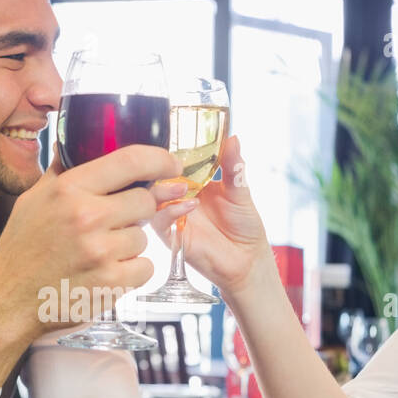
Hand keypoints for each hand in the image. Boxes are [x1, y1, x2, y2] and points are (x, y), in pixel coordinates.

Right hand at [0, 144, 183, 337]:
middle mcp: (86, 217)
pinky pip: (145, 267)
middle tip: (116, 223)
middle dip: (137, 211)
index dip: (160, 160)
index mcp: (69, 190)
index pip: (130, 160)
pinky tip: (107, 272)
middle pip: (145, 201)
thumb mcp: (33, 200)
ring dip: (130, 244)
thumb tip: (75, 140)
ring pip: (144, 237)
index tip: (171, 165)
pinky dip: (132, 272)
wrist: (10, 301)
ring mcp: (100, 251)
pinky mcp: (111, 283)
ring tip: (101, 252)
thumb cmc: (21, 251)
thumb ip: (61, 171)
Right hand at [150, 134, 272, 297]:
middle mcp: (179, 197)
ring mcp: (173, 216)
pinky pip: (158, 221)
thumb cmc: (244, 226)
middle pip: (157, 178)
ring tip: (184, 187)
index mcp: (194, 182)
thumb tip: (233, 138)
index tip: (176, 140)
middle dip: (160, 169)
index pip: (174, 163)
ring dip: (163, 190)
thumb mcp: (240, 191)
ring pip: (150, 198)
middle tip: (174, 164)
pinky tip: (189, 206)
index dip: (172, 152)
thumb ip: (233, 166)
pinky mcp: (171, 236)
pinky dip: (170, 211)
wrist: (247, 260)